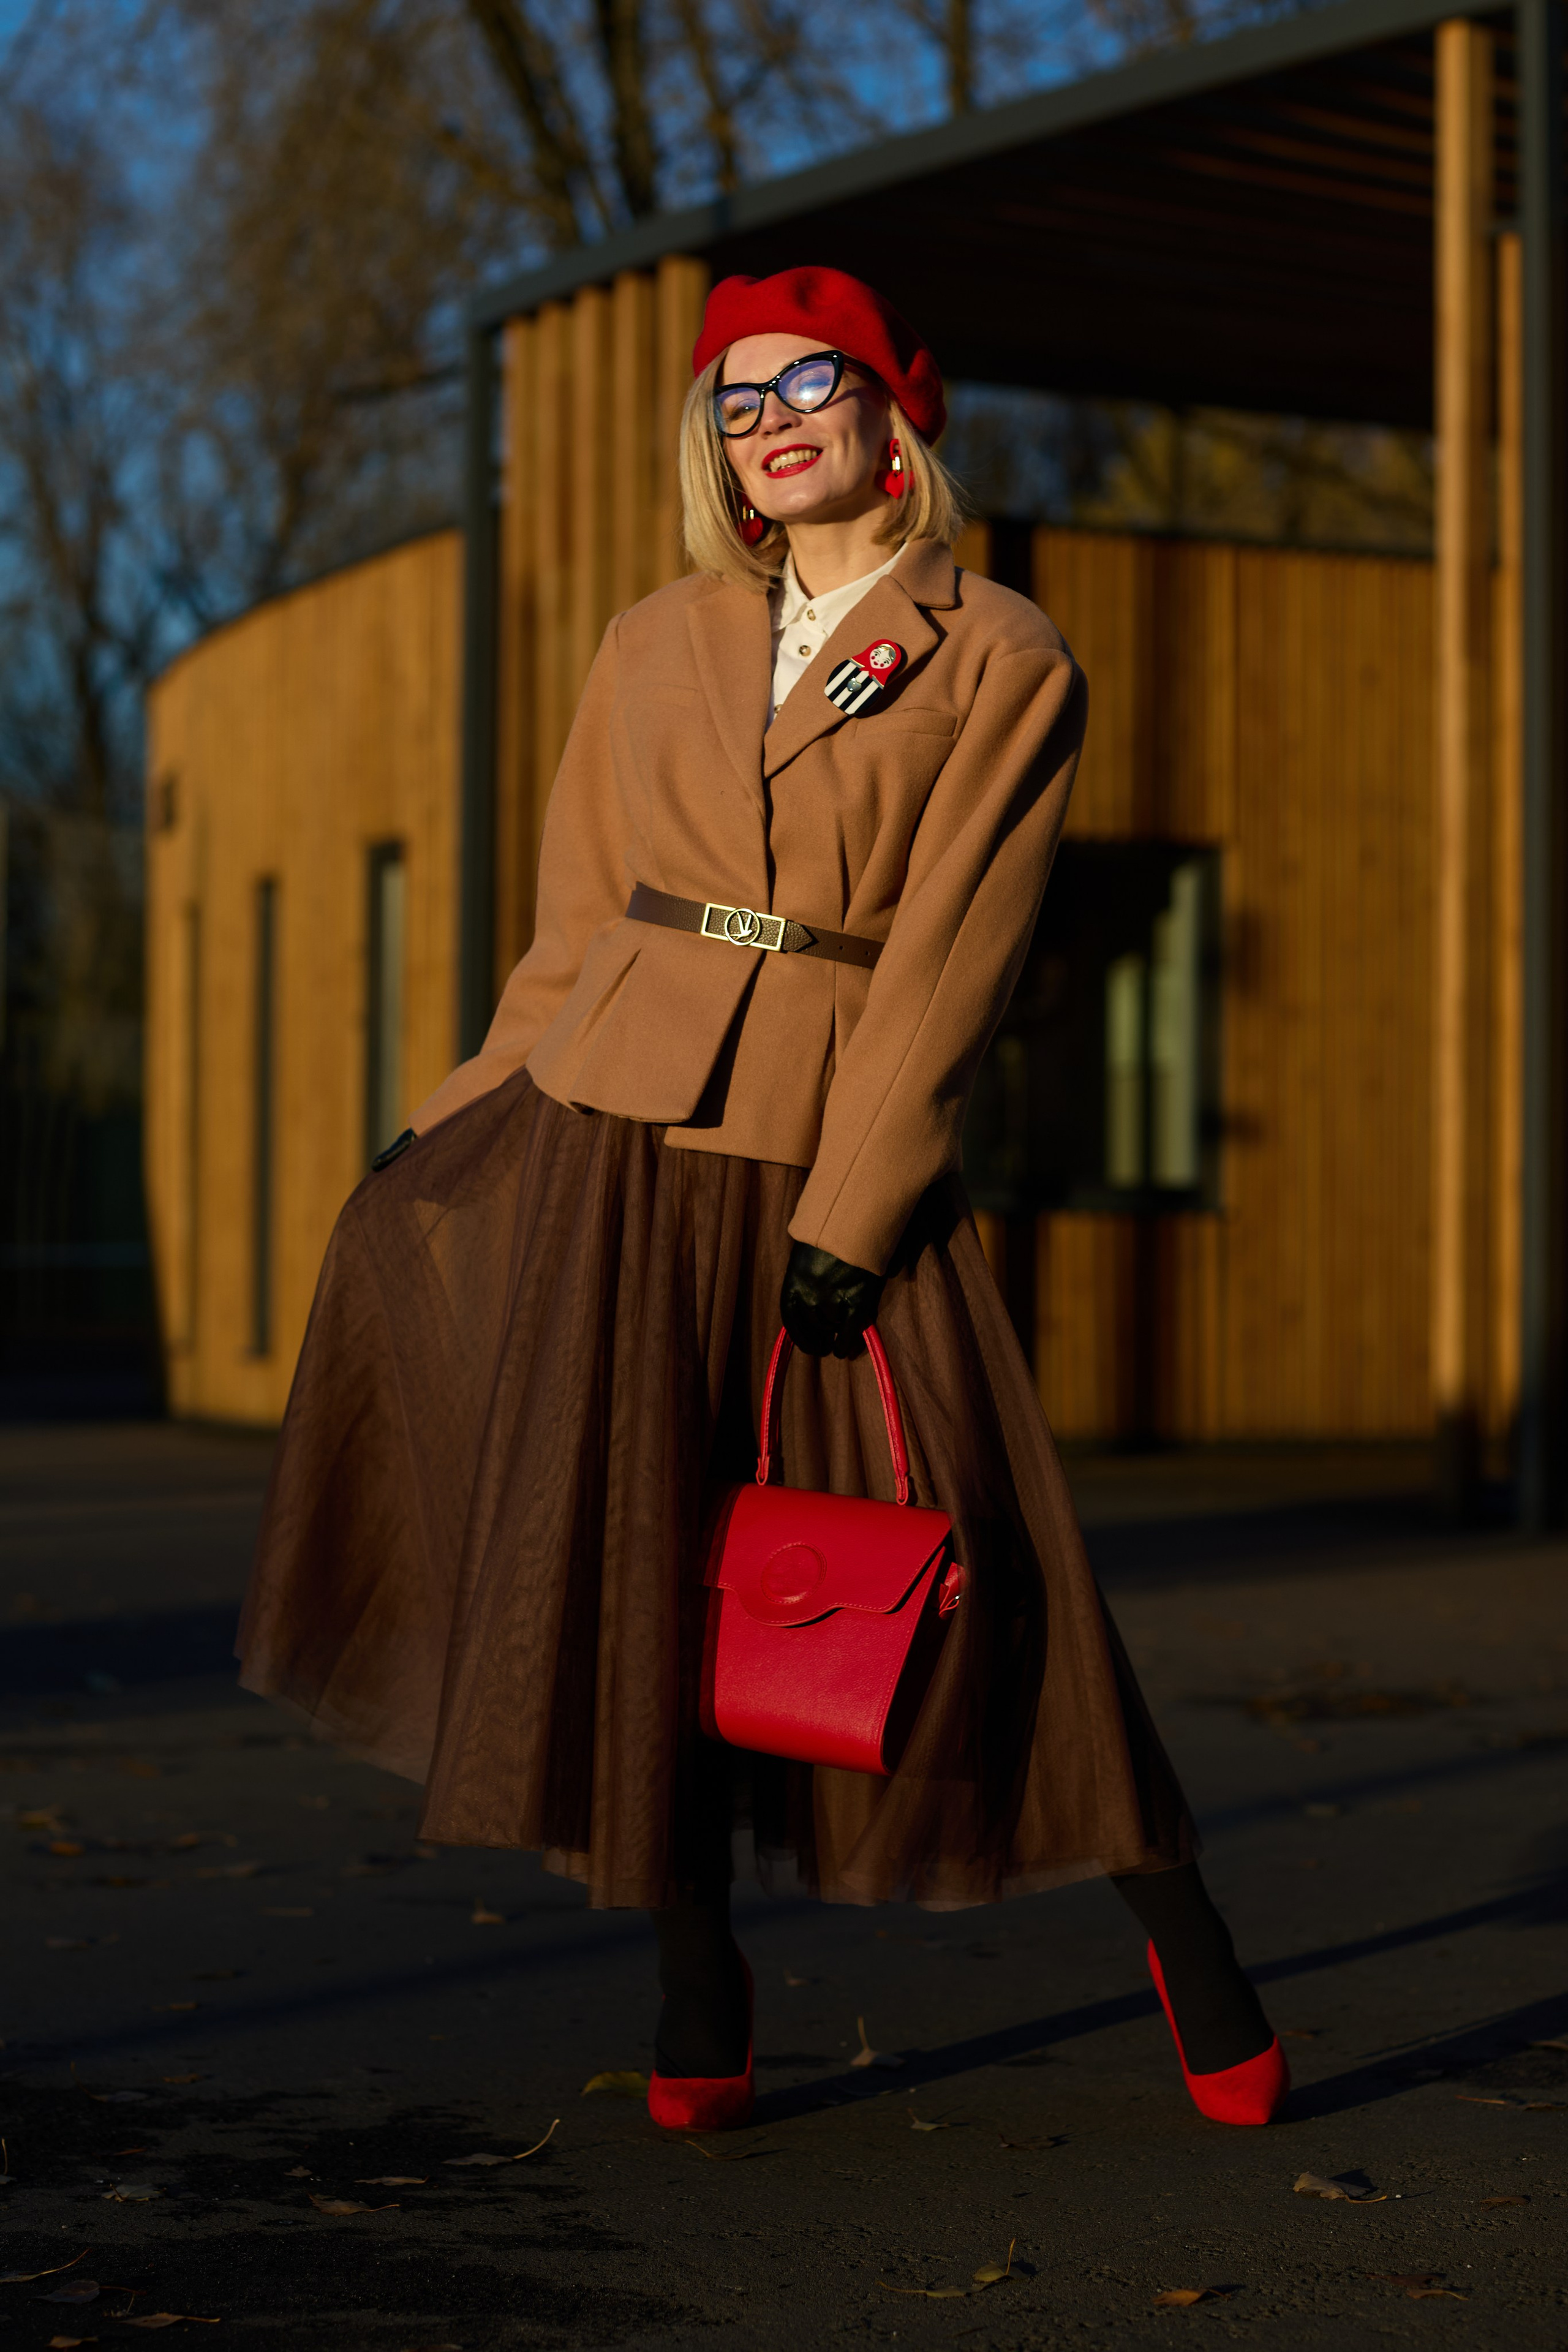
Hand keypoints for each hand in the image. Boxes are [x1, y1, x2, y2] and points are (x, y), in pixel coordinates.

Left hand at [779, 1241, 884, 1358]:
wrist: (857, 1219)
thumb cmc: (833, 1233)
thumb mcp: (808, 1254)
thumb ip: (806, 1278)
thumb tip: (810, 1306)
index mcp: (795, 1280)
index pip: (791, 1316)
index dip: (799, 1335)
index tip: (807, 1345)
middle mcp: (810, 1292)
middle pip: (813, 1322)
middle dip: (819, 1332)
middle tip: (824, 1342)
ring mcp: (833, 1297)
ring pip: (832, 1323)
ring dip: (836, 1326)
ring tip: (842, 1323)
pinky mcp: (856, 1300)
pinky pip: (848, 1331)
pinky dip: (846, 1344)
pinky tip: (844, 1351)